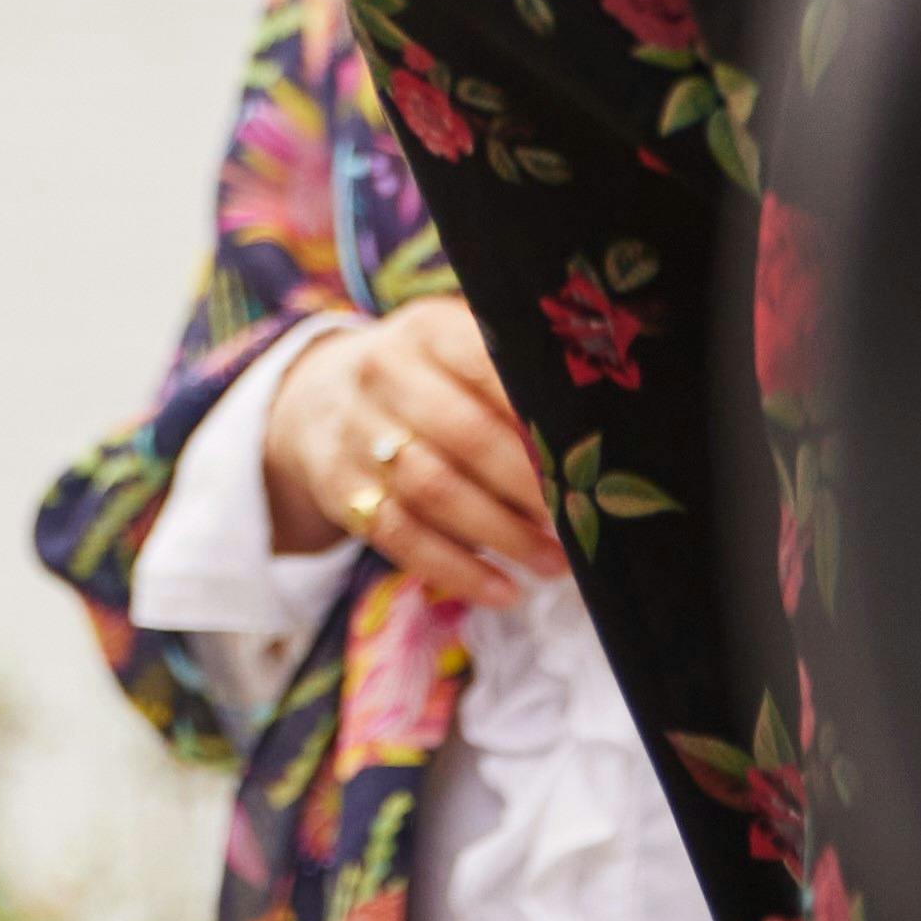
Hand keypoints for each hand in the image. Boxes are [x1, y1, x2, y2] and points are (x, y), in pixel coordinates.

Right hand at [262, 297, 562, 596]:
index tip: (589, 454)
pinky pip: (401, 537)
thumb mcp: (455, 348)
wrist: (314, 400)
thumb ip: (515, 373)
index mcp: (427, 331)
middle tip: (580, 517)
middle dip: (530, 485)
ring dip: (503, 534)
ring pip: (434, 491)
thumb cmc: (423, 378)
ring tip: (555, 562)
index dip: (539, 415)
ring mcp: (356, 434)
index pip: (489, 366)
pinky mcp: (341, 490)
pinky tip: (504, 590)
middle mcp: (384, 375)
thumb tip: (606, 421)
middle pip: (466, 435)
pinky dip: (457, 570)